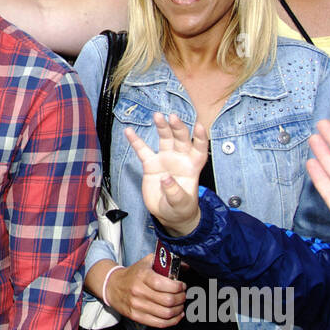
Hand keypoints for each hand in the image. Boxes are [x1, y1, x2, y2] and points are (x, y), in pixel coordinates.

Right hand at [101, 255, 186, 329]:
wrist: (112, 286)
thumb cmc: (133, 274)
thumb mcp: (147, 262)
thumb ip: (166, 261)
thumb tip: (186, 266)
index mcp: (142, 275)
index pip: (164, 284)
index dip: (178, 287)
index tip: (182, 286)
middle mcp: (139, 291)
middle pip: (168, 300)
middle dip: (181, 298)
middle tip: (183, 295)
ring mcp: (137, 306)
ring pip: (166, 313)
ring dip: (179, 310)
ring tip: (180, 305)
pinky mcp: (136, 316)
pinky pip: (159, 323)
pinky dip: (172, 321)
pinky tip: (177, 315)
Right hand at [122, 112, 208, 235]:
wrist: (168, 214)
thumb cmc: (181, 208)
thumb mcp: (181, 204)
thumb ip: (175, 192)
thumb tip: (166, 179)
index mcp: (193, 166)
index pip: (200, 149)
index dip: (200, 138)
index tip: (199, 127)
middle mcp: (180, 158)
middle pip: (181, 139)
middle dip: (178, 127)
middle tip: (172, 118)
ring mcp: (165, 159)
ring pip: (165, 139)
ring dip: (162, 127)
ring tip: (158, 116)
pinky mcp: (151, 164)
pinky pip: (143, 150)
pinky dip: (136, 141)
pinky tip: (129, 132)